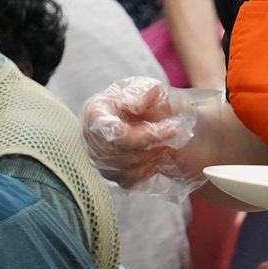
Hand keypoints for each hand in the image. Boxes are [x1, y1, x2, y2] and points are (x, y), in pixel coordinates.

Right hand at [80, 77, 221, 196]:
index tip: (172, 128)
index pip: (116, 131)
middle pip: (123, 150)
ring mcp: (98, 159)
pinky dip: (148, 170)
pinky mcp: (109, 174)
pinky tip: (158, 157)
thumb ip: (142, 93)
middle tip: (176, 134)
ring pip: (129, 167)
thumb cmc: (138, 99)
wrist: (137, 115)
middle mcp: (91, 138)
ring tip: (168, 143)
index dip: (145, 134)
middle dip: (153, 144)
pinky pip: (129, 180)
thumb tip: (134, 107)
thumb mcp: (145, 87)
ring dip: (153, 157)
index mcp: (94, 113)